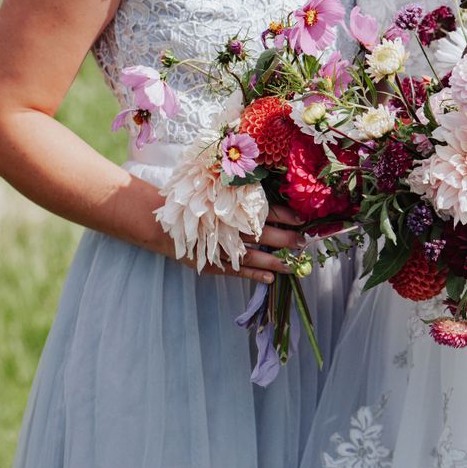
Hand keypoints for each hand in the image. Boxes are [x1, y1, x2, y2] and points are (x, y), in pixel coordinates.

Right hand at [176, 204, 305, 283]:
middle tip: (303, 244)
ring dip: (275, 262)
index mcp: (232, 209)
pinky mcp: (214, 263)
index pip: (264, 211)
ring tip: (293, 266)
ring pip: (254, 256)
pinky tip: (270, 279)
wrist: (163, 223)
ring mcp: (222, 247)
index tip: (301, 219)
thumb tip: (265, 188)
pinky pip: (238, 271)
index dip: (285, 216)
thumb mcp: (216, 192)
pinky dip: (254, 275)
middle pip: (264, 234)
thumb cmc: (193, 203)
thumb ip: (239, 193)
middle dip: (286, 240)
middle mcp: (230, 227)